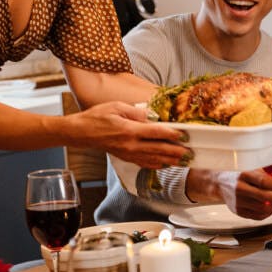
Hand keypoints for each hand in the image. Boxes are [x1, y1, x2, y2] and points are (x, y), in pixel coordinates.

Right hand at [67, 101, 189, 168]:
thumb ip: (137, 112)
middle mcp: (130, 145)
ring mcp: (128, 154)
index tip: (184, 134)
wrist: (82, 133)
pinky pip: (145, 163)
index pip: (156, 133)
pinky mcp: (126, 158)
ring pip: (154, 159)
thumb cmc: (98, 117)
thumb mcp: (117, 107)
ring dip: (170, 160)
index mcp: (129, 130)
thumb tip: (154, 116)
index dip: (172, 134)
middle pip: (158, 149)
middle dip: (176, 151)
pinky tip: (165, 164)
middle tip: (190, 151)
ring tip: (183, 160)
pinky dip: (157, 164)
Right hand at [213, 169, 271, 219]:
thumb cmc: (237, 174)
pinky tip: (271, 208)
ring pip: (262, 209)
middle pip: (264, 197)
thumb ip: (265, 174)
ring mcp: (238, 202)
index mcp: (243, 175)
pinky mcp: (238, 211)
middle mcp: (239, 189)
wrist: (219, 183)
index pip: (263, 181)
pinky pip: (256, 216)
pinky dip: (267, 214)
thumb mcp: (249, 168)